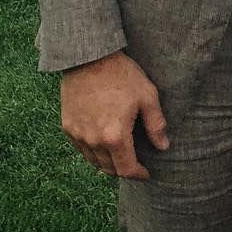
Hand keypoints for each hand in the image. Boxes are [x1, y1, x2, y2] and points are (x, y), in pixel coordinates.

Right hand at [60, 50, 168, 178]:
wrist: (89, 57)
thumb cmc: (122, 74)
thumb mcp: (147, 96)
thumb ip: (156, 124)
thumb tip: (163, 146)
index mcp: (115, 137)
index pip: (126, 170)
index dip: (139, 174)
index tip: (147, 172)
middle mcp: (93, 141)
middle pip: (109, 168)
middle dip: (124, 168)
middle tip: (135, 161)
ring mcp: (78, 135)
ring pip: (93, 161)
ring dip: (107, 162)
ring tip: (119, 152)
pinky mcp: (67, 126)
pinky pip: (81, 148)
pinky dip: (92, 150)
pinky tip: (101, 140)